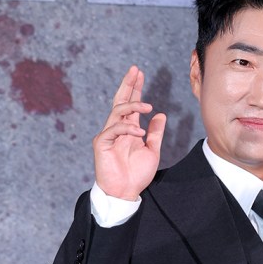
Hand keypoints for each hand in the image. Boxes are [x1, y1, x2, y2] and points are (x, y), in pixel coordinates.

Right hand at [92, 64, 166, 200]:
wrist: (125, 193)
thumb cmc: (136, 175)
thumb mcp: (152, 151)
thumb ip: (155, 134)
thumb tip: (160, 114)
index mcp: (128, 129)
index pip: (130, 104)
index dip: (134, 88)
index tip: (140, 73)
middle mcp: (116, 129)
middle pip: (120, 101)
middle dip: (128, 85)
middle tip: (135, 70)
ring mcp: (107, 135)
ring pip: (117, 112)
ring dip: (132, 105)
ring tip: (148, 106)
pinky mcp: (101, 144)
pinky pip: (113, 129)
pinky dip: (127, 128)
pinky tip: (139, 133)